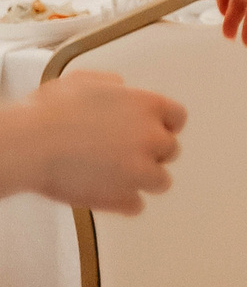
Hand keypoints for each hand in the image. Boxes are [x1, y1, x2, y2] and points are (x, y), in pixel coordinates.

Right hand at [0, 71, 185, 213]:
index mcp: (147, 106)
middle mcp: (151, 137)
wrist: (29, 144)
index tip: (153, 131)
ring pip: (161, 181)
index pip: (177, 117)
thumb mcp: (86, 81)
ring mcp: (139, 170)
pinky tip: (108, 195)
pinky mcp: (121, 197)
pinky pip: (136, 206)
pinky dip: (124, 203)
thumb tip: (122, 89)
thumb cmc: (50, 110)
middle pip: (170, 150)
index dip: (165, 125)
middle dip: (152, 152)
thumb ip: (113, 84)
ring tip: (120, 178)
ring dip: (144, 180)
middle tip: (127, 154)